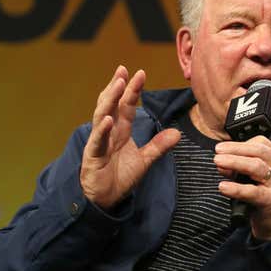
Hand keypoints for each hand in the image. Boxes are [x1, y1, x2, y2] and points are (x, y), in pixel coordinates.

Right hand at [80, 66, 180, 208]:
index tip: (140, 72)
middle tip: (123, 70)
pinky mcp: (93, 156)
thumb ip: (159, 146)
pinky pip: (97, 141)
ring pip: (102, 116)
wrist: (106, 200)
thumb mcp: (145, 160)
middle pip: (112, 104)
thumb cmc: (120, 177)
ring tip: (117, 84)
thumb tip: (177, 133)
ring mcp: (99, 142)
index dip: (133, 89)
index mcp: (120, 130)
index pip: (127, 105)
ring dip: (109, 100)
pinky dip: (102, 130)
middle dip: (117, 87)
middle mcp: (109, 132)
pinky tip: (109, 120)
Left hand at [214, 136, 270, 240]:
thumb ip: (240, 170)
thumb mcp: (257, 179)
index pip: (261, 144)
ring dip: (234, 162)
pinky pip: (252, 192)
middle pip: (259, 151)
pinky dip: (236, 189)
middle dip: (236, 149)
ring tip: (218, 162)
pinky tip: (223, 187)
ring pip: (256, 167)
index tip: (223, 149)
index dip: (240, 144)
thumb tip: (221, 163)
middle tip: (217, 151)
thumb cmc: (267, 196)